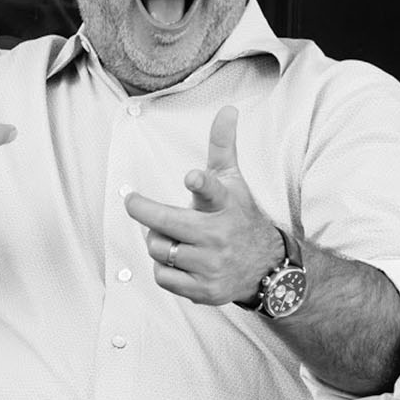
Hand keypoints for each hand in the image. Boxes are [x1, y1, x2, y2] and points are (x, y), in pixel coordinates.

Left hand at [123, 105, 283, 305]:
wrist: (266, 268)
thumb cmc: (239, 217)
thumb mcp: (234, 182)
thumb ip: (222, 147)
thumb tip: (228, 109)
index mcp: (226, 205)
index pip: (214, 191)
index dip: (201, 184)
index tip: (190, 177)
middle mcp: (219, 235)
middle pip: (165, 223)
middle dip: (143, 211)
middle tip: (132, 201)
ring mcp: (212, 264)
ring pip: (157, 248)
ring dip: (157, 241)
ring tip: (173, 237)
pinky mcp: (204, 290)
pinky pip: (161, 276)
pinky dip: (163, 268)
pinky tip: (179, 261)